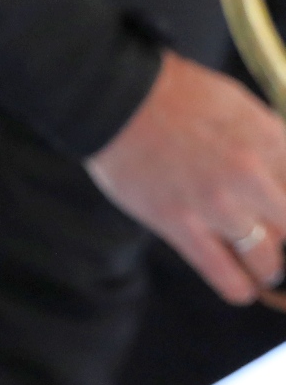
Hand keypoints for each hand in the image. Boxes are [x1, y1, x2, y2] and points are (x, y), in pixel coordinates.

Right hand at [86, 51, 285, 302]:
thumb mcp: (238, 104)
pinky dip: (239, 288)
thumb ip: (269, 139)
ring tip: (260, 269)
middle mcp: (253, 175)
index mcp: (272, 140)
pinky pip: (224, 273)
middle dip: (282, 236)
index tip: (277, 213)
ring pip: (266, 258)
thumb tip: (282, 176)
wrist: (115, 99)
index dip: (285, 207)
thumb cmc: (172, 95)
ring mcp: (217, 203)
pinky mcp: (180, 224)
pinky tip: (242, 290)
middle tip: (272, 239)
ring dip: (266, 266)